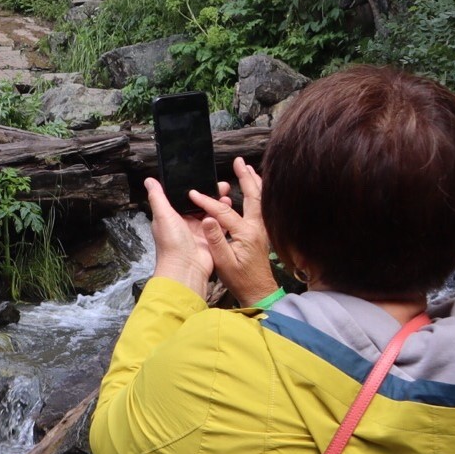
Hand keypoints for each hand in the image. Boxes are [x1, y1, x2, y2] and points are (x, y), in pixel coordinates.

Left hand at [142, 176, 214, 297]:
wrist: (187, 267)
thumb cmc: (171, 244)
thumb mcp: (162, 215)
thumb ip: (158, 197)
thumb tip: (150, 181)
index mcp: (172, 217)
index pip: (183, 198)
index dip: (193, 188)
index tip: (203, 178)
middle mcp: (185, 223)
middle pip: (199, 204)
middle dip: (210, 194)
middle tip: (221, 185)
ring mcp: (199, 231)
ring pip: (211, 212)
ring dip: (219, 203)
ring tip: (226, 194)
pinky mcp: (211, 238)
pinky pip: (219, 224)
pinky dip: (225, 216)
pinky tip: (229, 207)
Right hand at [188, 158, 278, 306]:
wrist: (259, 292)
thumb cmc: (240, 280)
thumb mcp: (224, 262)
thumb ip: (215, 240)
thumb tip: (207, 220)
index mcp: (245, 233)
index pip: (223, 211)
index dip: (206, 202)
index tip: (192, 194)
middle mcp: (256, 228)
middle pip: (252, 196)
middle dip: (245, 177)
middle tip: (239, 162)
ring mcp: (261, 230)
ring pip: (260, 199)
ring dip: (254, 182)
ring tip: (248, 168)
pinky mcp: (262, 233)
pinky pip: (261, 207)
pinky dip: (257, 193)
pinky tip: (254, 190)